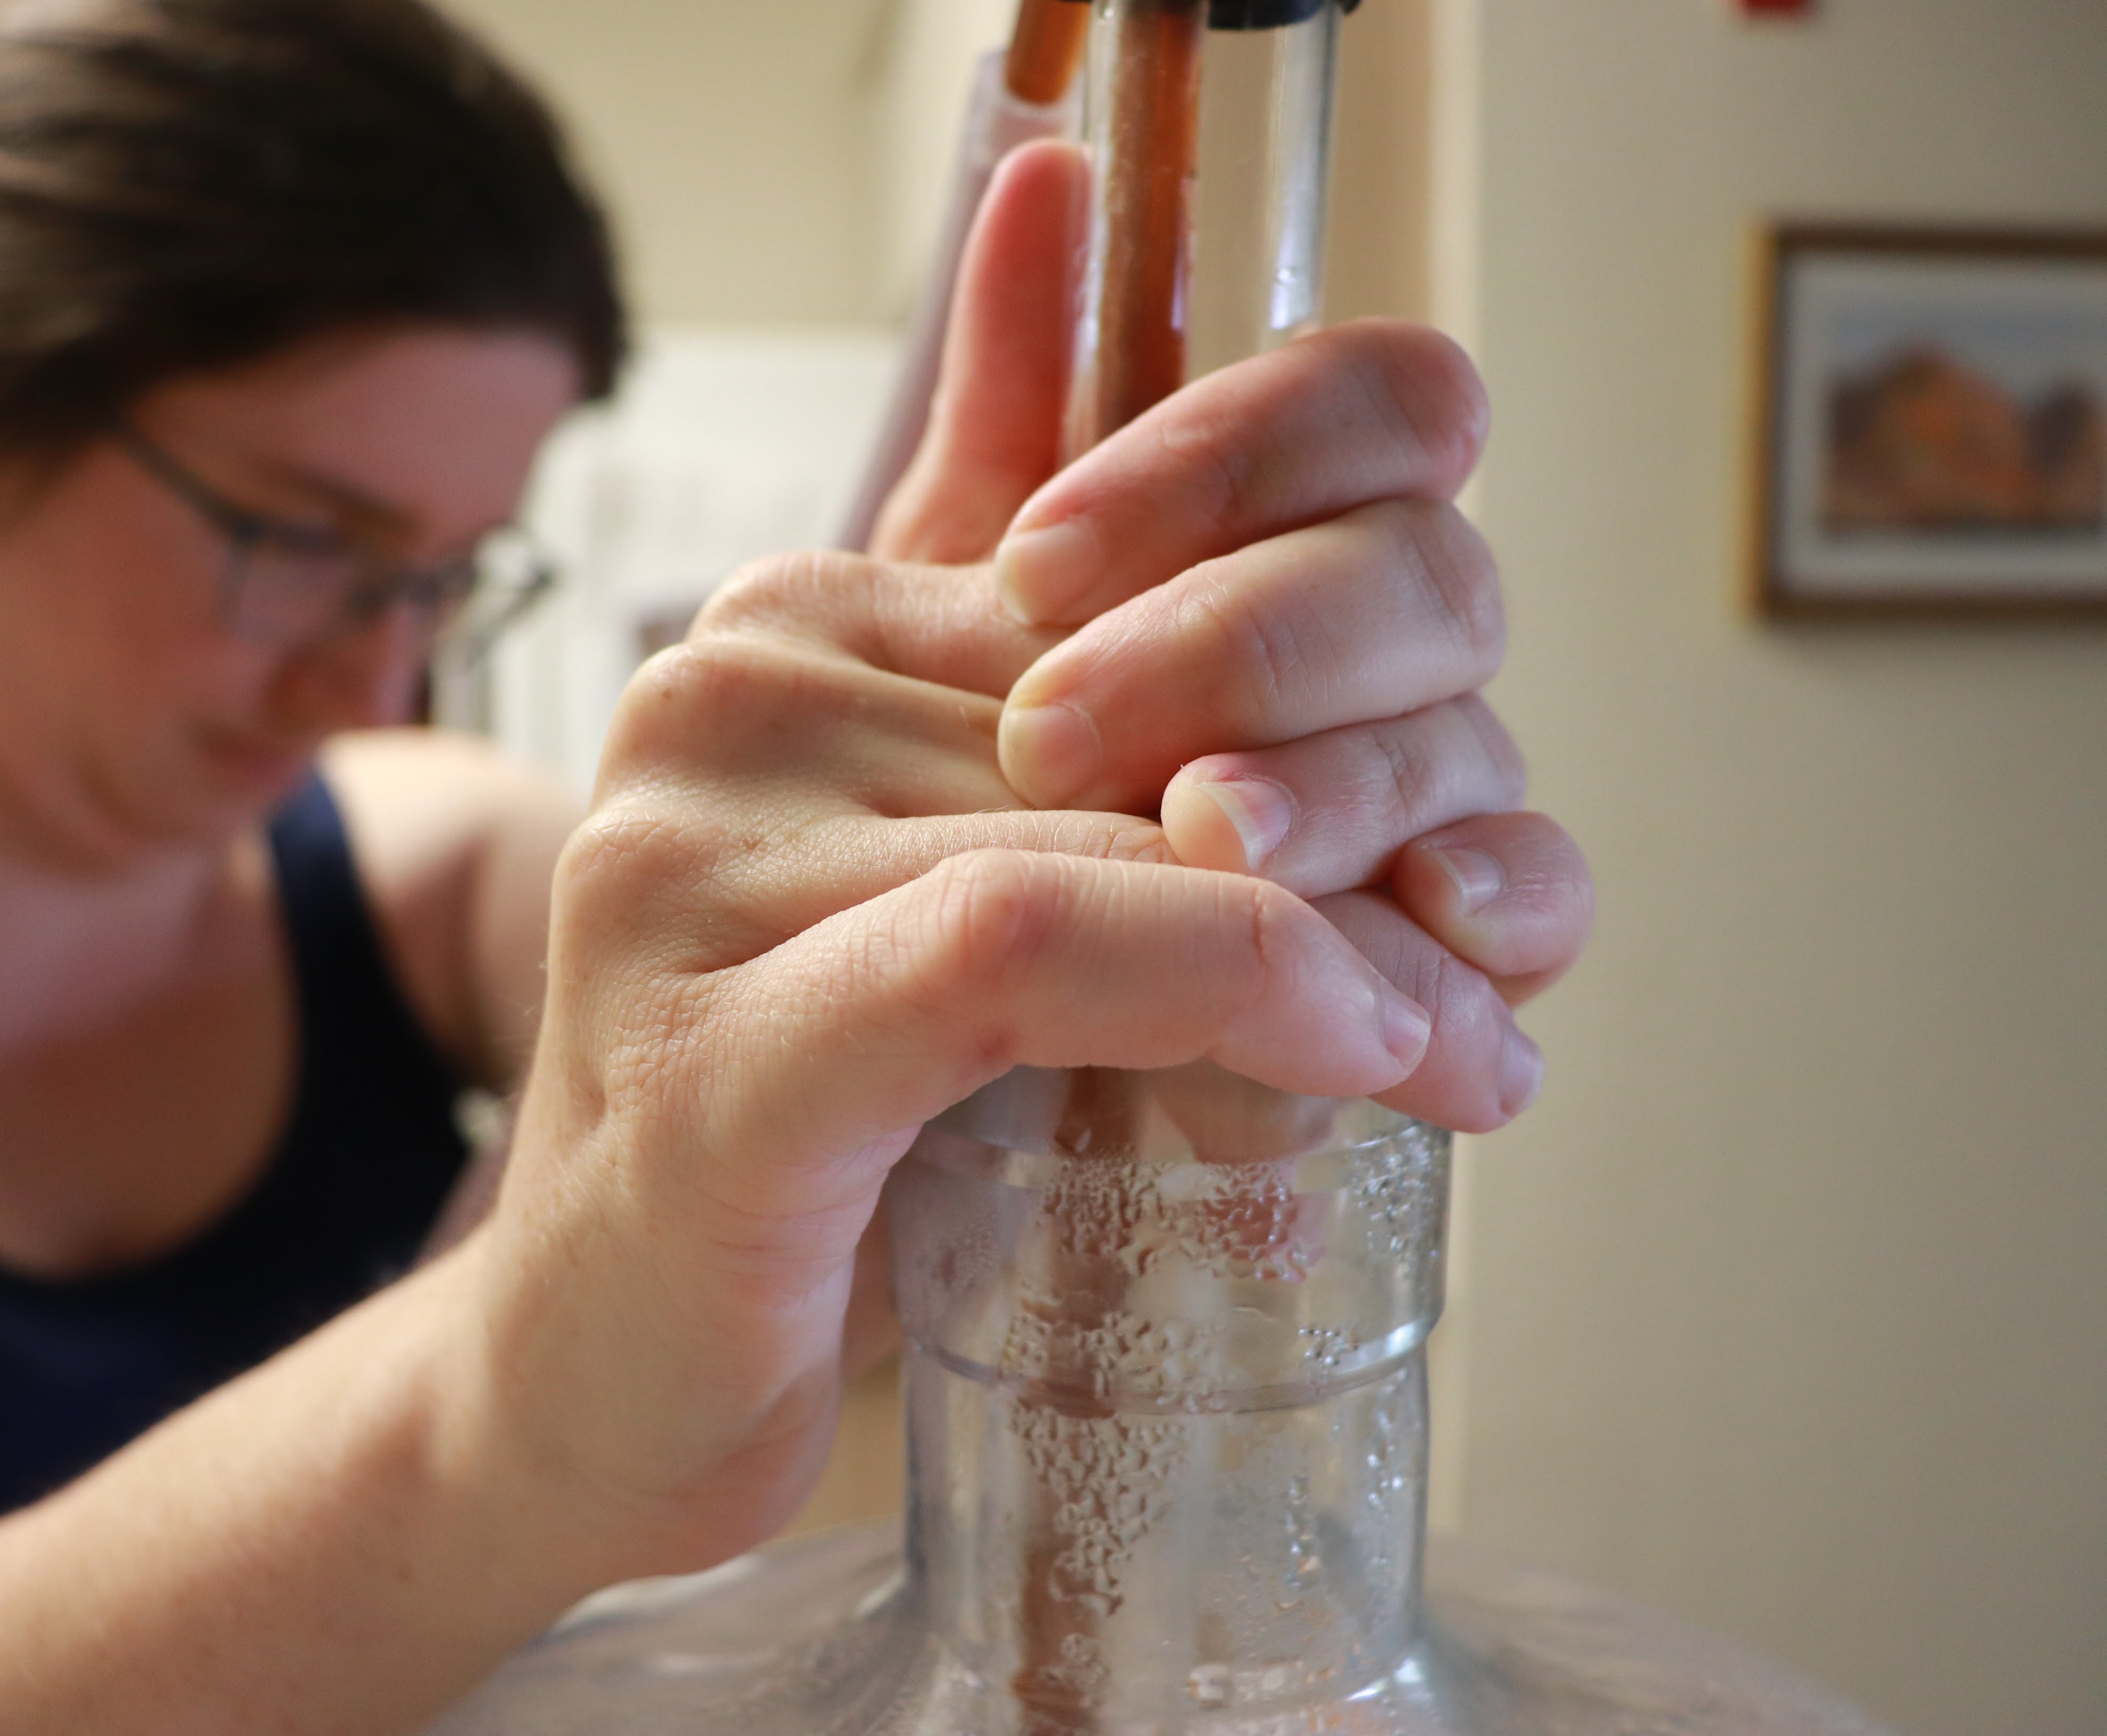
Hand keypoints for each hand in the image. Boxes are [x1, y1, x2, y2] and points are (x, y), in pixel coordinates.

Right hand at [471, 144, 1589, 1591]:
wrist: (611, 1366)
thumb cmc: (820, 1113)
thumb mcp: (945, 825)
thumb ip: (995, 536)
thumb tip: (1061, 180)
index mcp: (798, 620)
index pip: (1142, 528)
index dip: (1342, 619)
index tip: (1439, 800)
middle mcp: (728, 693)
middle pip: (1166, 687)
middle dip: (1378, 823)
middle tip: (1494, 955)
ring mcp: (698, 858)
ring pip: (1130, 824)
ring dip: (1357, 941)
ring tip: (1461, 1046)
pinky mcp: (723, 1041)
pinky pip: (1036, 942)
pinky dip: (1242, 988)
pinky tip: (1364, 1058)